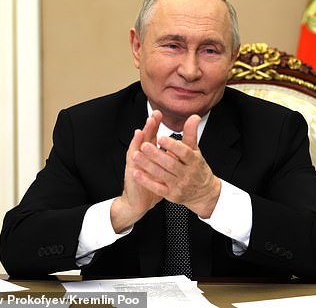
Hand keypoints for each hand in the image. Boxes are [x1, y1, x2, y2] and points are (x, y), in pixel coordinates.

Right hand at [110, 110, 163, 232]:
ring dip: (140, 138)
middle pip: (145, 138)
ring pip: (137, 148)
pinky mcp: (133, 174)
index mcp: (149, 154)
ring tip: (144, 127)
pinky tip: (136, 148)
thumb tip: (182, 145)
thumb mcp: (165, 168)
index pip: (152, 135)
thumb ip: (171, 155)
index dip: (155, 125)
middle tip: (153, 115)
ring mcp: (136, 164)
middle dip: (149, 127)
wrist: (141, 202)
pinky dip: (134, 155)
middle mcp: (141, 156)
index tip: (159, 114)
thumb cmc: (154, 183)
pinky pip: (133, 164)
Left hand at [133, 114, 220, 218]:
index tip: (162, 137)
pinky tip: (136, 173)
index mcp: (193, 160)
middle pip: (171, 163)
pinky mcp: (171, 194)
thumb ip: (191, 133)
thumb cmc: (196, 168)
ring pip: (162, 174)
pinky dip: (146, 181)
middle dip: (156, 155)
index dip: (173, 145)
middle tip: (144, 146)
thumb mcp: (195, 150)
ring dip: (148, 165)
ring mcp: (179, 185)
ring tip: (136, 156)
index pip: (184, 152)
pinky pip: (157, 188)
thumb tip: (194, 116)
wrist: (203, 192)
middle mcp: (187, 173)